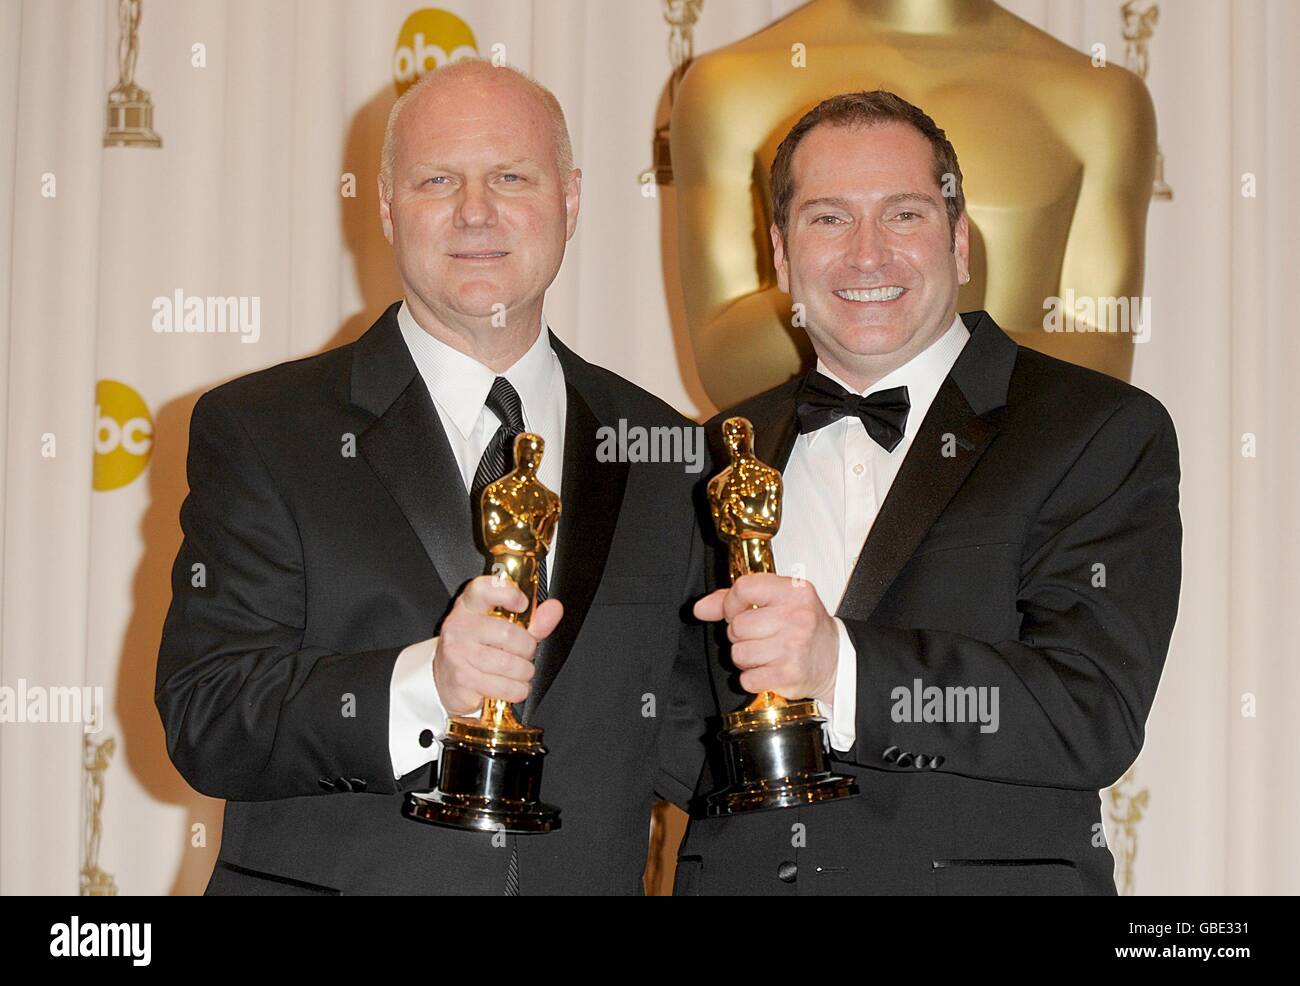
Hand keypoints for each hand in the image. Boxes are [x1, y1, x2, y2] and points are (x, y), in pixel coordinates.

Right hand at [433, 574, 563, 715]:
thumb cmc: (477, 648)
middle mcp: (459, 627)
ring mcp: (456, 655)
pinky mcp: (460, 682)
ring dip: (524, 673)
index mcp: (469, 606)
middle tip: (526, 653)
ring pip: (508, 665)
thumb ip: (532, 619)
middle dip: (527, 648)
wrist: (444, 679)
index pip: (483, 590)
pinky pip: (502, 688)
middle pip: (508, 634)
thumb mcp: (502, 627)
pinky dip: (516, 691)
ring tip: (520, 672)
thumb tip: (554, 609)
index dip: (508, 594)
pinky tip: (510, 687)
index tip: (522, 604)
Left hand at [693, 573, 838, 703]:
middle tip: (759, 636)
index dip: (731, 603)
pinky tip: (769, 669)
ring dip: (746, 658)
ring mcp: (794, 646)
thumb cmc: (805, 627)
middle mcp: (796, 617)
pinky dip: (753, 678)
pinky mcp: (790, 674)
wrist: (835, 659)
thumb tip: (700, 608)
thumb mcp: (778, 601)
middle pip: (737, 625)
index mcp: (794, 591)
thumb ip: (736, 600)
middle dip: (740, 635)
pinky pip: (748, 678)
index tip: (737, 611)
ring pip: (739, 653)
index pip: (743, 588)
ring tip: (765, 654)